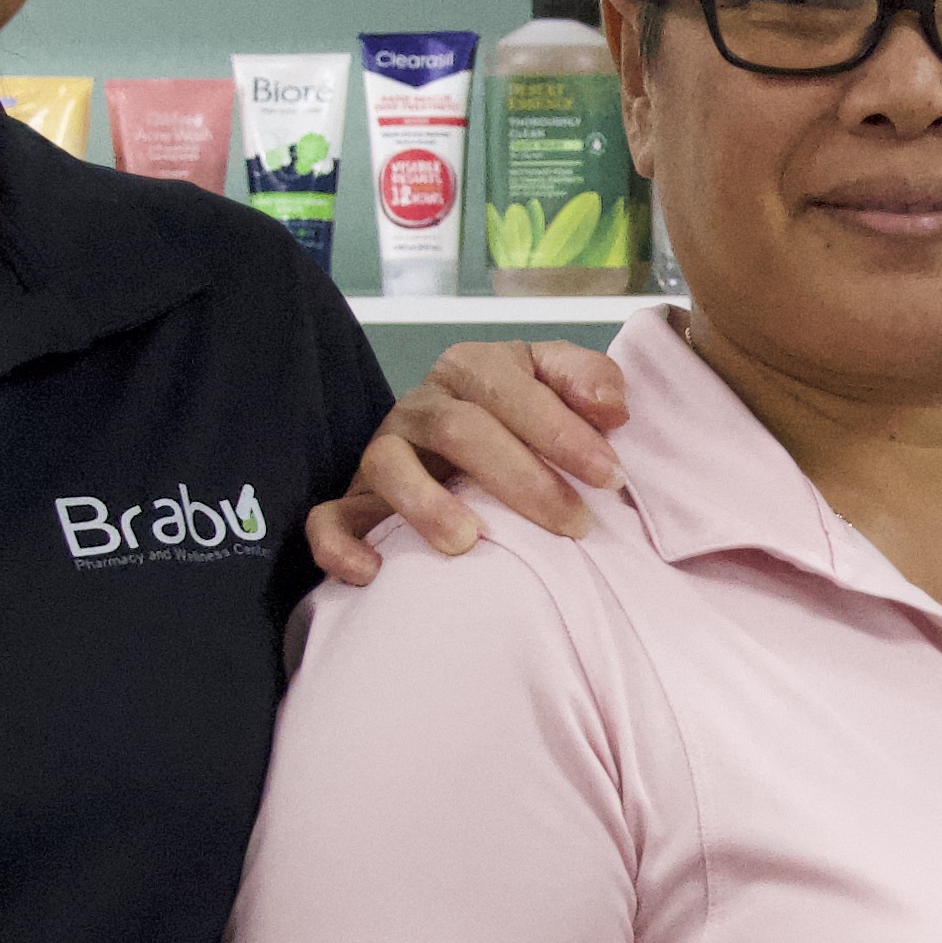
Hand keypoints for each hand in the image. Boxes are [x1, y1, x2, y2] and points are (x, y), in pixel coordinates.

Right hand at [306, 341, 634, 583]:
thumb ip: (588, 380)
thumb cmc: (522, 421)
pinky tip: (374, 573)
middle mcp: (422, 405)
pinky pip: (328, 518)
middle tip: (573, 524)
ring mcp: (383, 452)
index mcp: (473, 369)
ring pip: (387, 464)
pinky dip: (342, 545)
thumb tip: (613, 408)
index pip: (512, 390)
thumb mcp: (558, 384)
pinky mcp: (354, 500)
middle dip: (520, 479)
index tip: (610, 476)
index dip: (562, 432)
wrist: (464, 452)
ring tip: (469, 542)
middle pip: (459, 430)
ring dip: (427, 504)